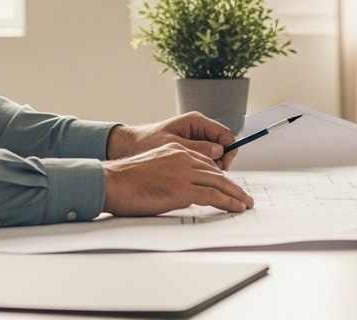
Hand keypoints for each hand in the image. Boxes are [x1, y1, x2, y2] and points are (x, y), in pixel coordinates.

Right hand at [103, 143, 253, 215]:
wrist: (111, 182)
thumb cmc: (123, 181)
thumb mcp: (152, 169)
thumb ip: (169, 173)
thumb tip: (176, 189)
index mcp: (175, 150)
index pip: (206, 162)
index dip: (220, 175)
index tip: (228, 185)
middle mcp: (183, 157)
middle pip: (216, 171)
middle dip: (232, 185)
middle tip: (243, 196)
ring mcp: (184, 172)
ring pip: (219, 182)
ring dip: (235, 195)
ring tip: (245, 203)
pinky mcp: (183, 189)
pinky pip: (213, 195)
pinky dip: (229, 202)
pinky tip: (237, 207)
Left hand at [106, 112, 237, 168]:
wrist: (128, 145)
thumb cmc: (146, 142)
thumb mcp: (173, 146)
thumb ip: (198, 148)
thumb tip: (219, 151)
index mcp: (196, 121)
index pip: (225, 135)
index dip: (229, 152)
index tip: (225, 167)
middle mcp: (198, 127)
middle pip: (223, 145)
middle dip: (222, 161)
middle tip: (215, 178)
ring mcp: (194, 137)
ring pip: (215, 153)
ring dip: (214, 166)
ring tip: (203, 179)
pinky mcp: (189, 147)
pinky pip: (205, 157)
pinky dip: (204, 167)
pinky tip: (196, 177)